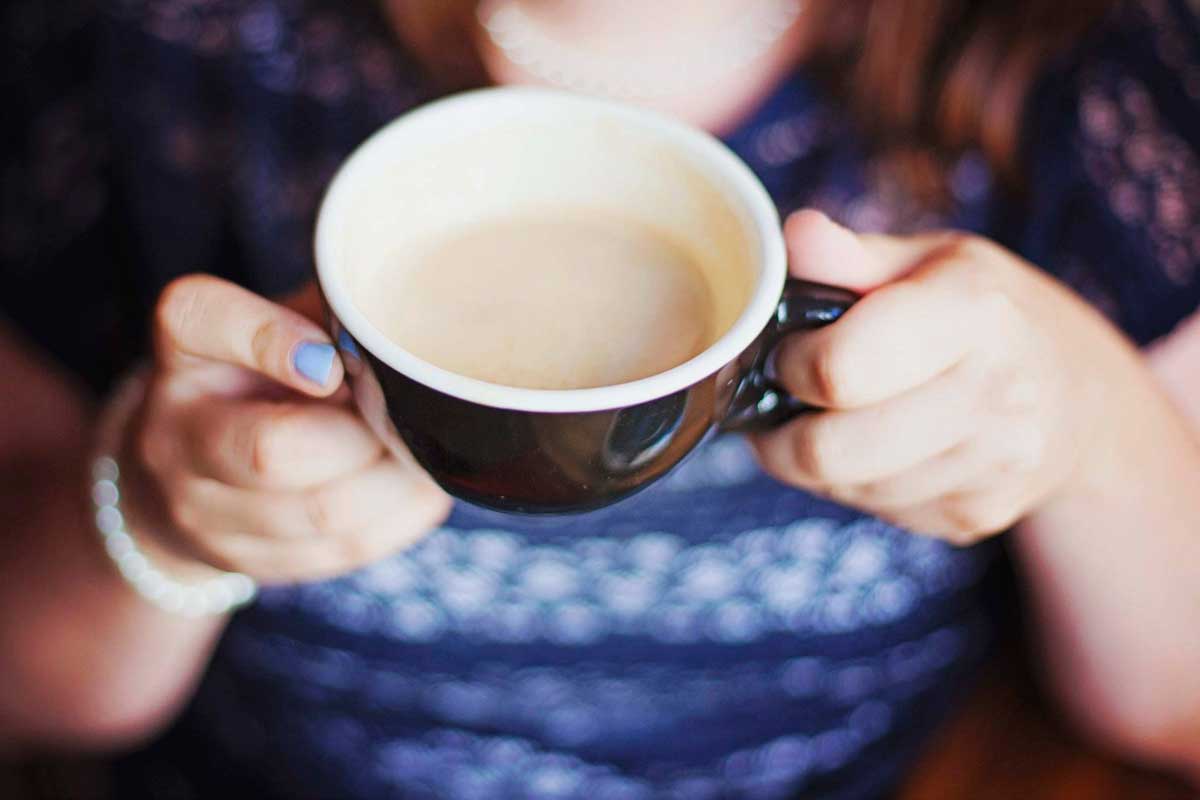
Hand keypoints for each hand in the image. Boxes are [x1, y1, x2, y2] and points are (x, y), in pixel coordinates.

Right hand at [123, 276, 450, 583]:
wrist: (189, 474)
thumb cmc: (266, 375)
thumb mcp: (285, 321)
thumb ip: (333, 317)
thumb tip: (409, 338)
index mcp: (185, 344)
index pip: (203, 320)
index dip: (276, 340)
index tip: (334, 362)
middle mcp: (174, 431)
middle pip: (273, 451)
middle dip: (365, 435)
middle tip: (405, 415)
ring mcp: (199, 510)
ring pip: (325, 511)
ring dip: (395, 480)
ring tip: (419, 451)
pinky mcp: (244, 561)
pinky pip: (347, 546)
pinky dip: (401, 515)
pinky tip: (414, 488)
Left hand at [753, 211, 1138, 544]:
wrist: (1082, 397)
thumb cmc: (985, 313)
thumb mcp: (930, 261)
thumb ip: (851, 255)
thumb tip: (794, 234)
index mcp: (974, 313)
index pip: (839, 369)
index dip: (790, 363)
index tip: (790, 350)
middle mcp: (993, 395)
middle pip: (827, 450)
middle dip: (780, 431)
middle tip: (781, 400)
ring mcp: (991, 467)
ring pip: (842, 487)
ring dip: (811, 460)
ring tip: (829, 418)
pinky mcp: (975, 515)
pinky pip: (873, 509)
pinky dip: (852, 484)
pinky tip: (875, 446)